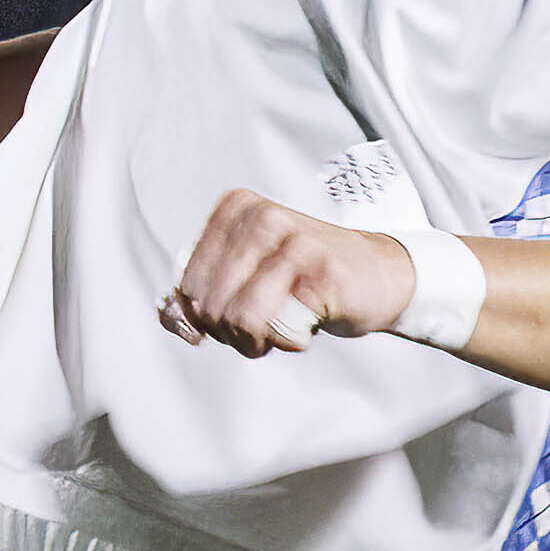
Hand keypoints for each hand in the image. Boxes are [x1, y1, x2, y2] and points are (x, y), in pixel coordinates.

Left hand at [162, 192, 421, 357]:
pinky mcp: (320, 271)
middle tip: (264, 326)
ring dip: (257, 341)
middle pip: (210, 305)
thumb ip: (201, 294)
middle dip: (232, 332)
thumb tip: (171, 319)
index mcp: (235, 209)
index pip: (187, 284)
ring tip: (281, 328)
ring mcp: (293, 240)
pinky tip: (307, 324)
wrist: (379, 275)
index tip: (236, 313)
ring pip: (238, 318)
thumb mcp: (246, 274)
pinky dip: (288, 341)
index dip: (207, 317)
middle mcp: (261, 216)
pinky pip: (276, 327)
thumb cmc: (307, 277)